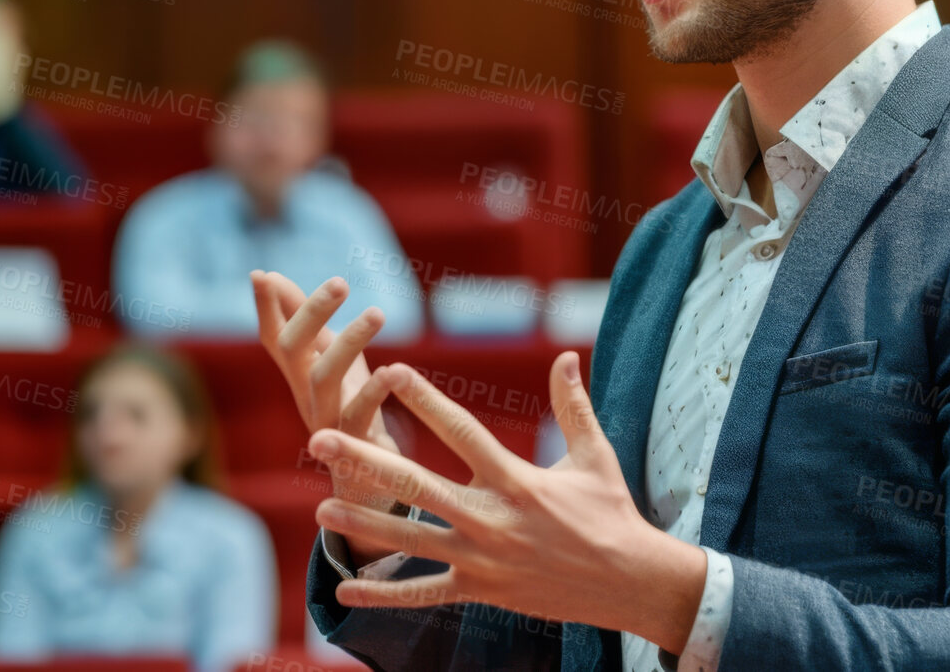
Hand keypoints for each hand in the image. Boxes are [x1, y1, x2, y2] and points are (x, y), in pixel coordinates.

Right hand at [252, 269, 403, 562]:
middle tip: (339, 281)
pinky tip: (391, 371)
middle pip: (294, 352)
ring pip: (325, 380)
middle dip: (311, 313)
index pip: (275, 338)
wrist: (369, 487)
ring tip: (377, 312)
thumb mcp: (331, 362)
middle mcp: (307, 397)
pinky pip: (360, 417)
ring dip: (348, 343)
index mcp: (301, 377)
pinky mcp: (357, 446)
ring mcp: (328, 423)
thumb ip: (309, 324)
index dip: (266, 308)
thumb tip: (271, 276)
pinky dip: (374, 393)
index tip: (260, 274)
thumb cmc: (351, 413)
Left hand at [307, 350, 706, 654]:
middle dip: (366, 460)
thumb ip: (572, 405)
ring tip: (321, 507)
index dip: (424, 399)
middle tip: (320, 439)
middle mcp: (491, 518)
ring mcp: (482, 559)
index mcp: (515, 478)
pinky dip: (385, 595)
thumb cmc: (610, 512)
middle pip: (416, 485)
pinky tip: (345, 590)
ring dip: (364, 524)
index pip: (460, 430)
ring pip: (410, 539)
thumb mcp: (594, 455)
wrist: (629, 582)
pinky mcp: (480, 592)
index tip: (392, 370)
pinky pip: (425, 594)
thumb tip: (565, 355)